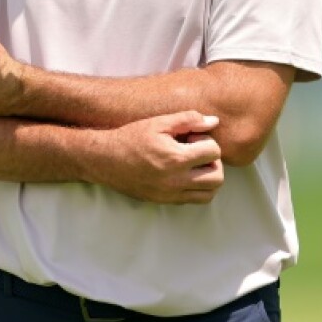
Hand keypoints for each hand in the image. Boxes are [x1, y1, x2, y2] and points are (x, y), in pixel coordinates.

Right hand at [92, 111, 224, 204]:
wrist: (104, 159)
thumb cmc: (130, 138)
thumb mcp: (157, 123)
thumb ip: (187, 119)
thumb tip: (214, 122)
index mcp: (175, 157)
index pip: (213, 151)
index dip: (205, 140)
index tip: (191, 137)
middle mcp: (175, 180)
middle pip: (217, 176)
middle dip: (212, 161)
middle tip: (196, 152)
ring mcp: (170, 194)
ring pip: (209, 192)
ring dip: (208, 177)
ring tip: (193, 165)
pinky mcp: (165, 201)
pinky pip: (194, 200)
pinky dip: (197, 188)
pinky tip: (184, 175)